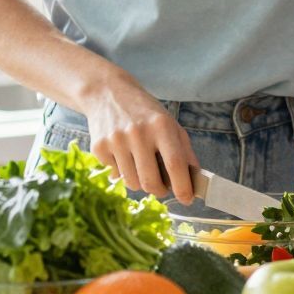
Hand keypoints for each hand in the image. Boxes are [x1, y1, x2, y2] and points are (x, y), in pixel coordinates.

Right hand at [85, 72, 197, 202]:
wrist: (108, 94)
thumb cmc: (145, 112)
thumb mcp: (170, 124)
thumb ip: (184, 151)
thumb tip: (195, 180)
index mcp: (161, 126)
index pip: (174, 164)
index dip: (182, 186)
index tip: (188, 199)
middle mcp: (138, 133)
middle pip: (150, 181)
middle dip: (160, 191)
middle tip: (163, 188)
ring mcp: (116, 140)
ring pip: (132, 183)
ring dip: (141, 181)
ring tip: (142, 164)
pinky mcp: (98, 147)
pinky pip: (115, 174)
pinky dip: (123, 170)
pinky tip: (123, 153)